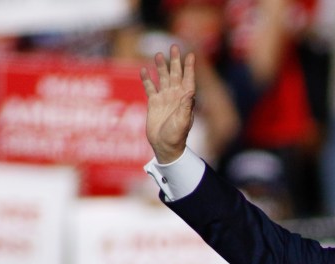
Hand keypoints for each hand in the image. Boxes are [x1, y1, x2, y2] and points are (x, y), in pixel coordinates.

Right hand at [139, 44, 196, 163]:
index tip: (190, 55)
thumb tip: (190, 91)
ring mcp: (164, 98)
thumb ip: (185, 106)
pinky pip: (149, 87)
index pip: (188, 79)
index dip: (189, 67)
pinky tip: (144, 69)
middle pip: (175, 74)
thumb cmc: (176, 136)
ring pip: (162, 78)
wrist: (165, 146)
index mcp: (185, 99)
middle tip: (173, 46)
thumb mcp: (182, 121)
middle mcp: (175, 96)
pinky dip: (147, 78)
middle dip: (175, 61)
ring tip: (158, 55)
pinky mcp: (153, 103)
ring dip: (160, 66)